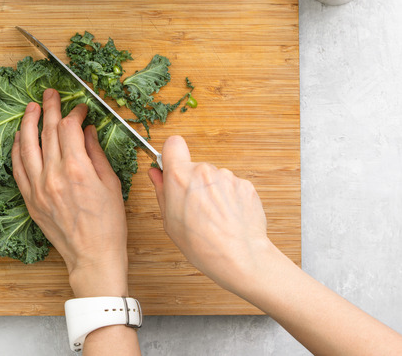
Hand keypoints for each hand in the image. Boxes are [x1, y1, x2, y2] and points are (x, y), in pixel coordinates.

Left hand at [11, 89, 128, 296]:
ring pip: (27, 146)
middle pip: (48, 131)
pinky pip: (18, 168)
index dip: (75, 112)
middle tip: (51, 94)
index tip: (80, 108)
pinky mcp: (30, 200)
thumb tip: (87, 131)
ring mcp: (38, 188)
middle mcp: (53, 175)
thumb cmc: (108, 225)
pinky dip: (17, 149)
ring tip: (31, 107)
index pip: (70, 128)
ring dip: (28, 122)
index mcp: (77, 169)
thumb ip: (96, 153)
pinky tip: (19, 138)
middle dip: (51, 108)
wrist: (93, 256)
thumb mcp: (111, 184)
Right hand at [148, 135, 272, 292]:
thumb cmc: (201, 245)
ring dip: (214, 192)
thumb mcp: (169, 221)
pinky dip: (231, 199)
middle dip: (194, 183)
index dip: (172, 155)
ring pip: (215, 178)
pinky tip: (230, 219)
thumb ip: (162, 192)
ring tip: (216, 218)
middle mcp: (204, 170)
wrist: (238, 256)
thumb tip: (156, 174)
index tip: (173, 168)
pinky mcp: (246, 185)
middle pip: (195, 167)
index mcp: (180, 177)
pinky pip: (233, 187)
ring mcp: (228, 177)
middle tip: (196, 209)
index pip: (173, 144)